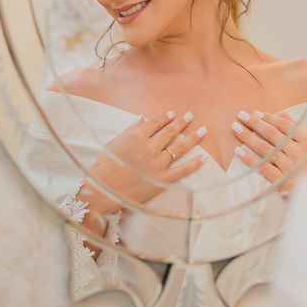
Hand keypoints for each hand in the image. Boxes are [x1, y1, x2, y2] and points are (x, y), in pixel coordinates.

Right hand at [85, 111, 207, 213]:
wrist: (102, 191)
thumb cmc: (104, 167)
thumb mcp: (114, 143)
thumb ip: (130, 130)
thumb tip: (143, 118)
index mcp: (136, 137)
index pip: (155, 124)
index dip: (166, 118)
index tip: (173, 114)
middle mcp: (149, 148)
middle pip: (170, 132)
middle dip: (181, 123)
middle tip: (190, 116)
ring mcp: (157, 164)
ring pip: (179, 148)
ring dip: (193, 137)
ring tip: (203, 130)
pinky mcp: (162, 180)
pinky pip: (182, 170)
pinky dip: (195, 164)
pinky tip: (204, 157)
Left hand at [232, 109, 306, 185]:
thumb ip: (296, 128)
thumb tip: (281, 113)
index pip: (284, 125)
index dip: (269, 117)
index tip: (256, 113)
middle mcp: (298, 152)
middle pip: (272, 134)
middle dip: (255, 123)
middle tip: (241, 115)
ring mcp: (289, 167)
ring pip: (264, 148)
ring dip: (248, 137)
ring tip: (236, 128)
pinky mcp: (281, 181)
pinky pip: (262, 167)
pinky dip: (249, 159)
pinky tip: (239, 151)